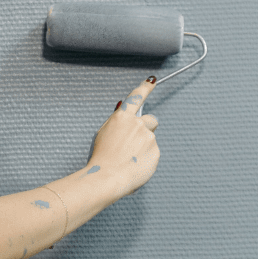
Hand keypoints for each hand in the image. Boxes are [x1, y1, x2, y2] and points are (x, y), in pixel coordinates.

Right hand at [89, 76, 160, 194]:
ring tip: (129, 159)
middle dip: (146, 127)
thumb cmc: (102, 158)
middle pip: (151, 120)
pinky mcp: (156, 152)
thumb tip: (121, 109)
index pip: (136, 97)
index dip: (145, 87)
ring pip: (150, 139)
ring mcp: (149, 137)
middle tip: (135, 141)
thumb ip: (116, 122)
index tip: (151, 81)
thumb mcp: (103, 134)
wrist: (108, 177)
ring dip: (144, 146)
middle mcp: (138, 124)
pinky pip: (153, 153)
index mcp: (122, 117)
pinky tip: (134, 165)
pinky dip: (146, 158)